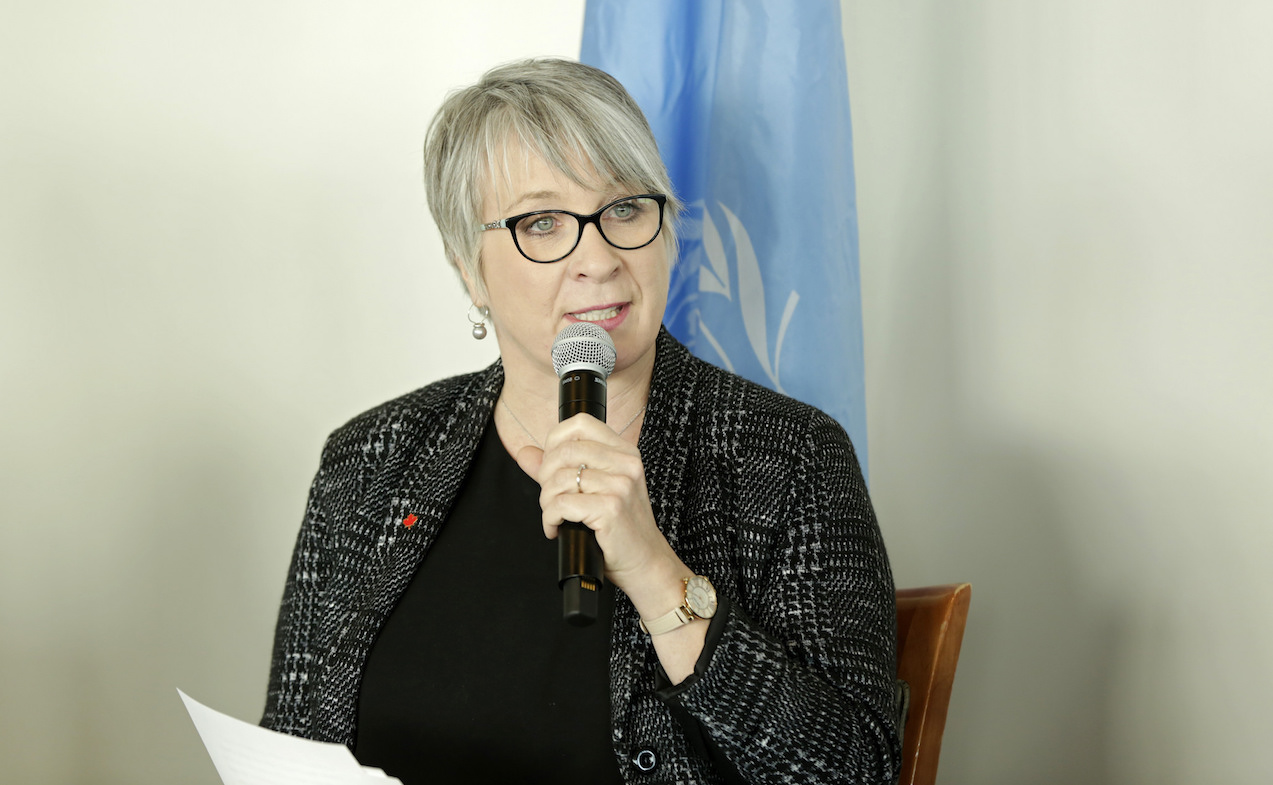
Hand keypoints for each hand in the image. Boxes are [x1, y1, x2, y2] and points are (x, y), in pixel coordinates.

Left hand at [513, 413, 681, 596]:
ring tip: (555, 516)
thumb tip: (525, 453)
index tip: (551, 466)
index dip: (555, 441)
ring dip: (547, 502)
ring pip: (560, 478)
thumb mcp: (594, 491)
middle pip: (565, 450)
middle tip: (550, 498)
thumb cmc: (621, 529)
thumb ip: (558, 468)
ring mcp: (621, 485)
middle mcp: (626, 463)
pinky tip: (557, 529)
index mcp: (624, 452)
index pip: (580, 423)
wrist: (646, 562)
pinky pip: (562, 504)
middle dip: (546, 477)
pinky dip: (550, 519)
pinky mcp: (611, 508)